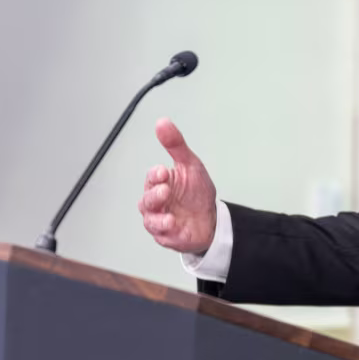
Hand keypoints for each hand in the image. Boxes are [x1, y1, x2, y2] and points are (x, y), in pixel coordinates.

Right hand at [139, 118, 216, 253]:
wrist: (212, 219)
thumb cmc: (197, 193)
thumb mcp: (190, 165)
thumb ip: (175, 144)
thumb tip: (162, 123)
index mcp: (160, 183)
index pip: (151, 178)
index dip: (155, 175)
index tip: (163, 172)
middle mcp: (157, 202)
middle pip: (146, 200)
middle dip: (155, 196)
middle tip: (165, 191)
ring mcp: (160, 219)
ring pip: (150, 219)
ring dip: (158, 217)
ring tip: (170, 216)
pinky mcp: (166, 236)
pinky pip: (161, 235)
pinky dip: (166, 231)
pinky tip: (173, 225)